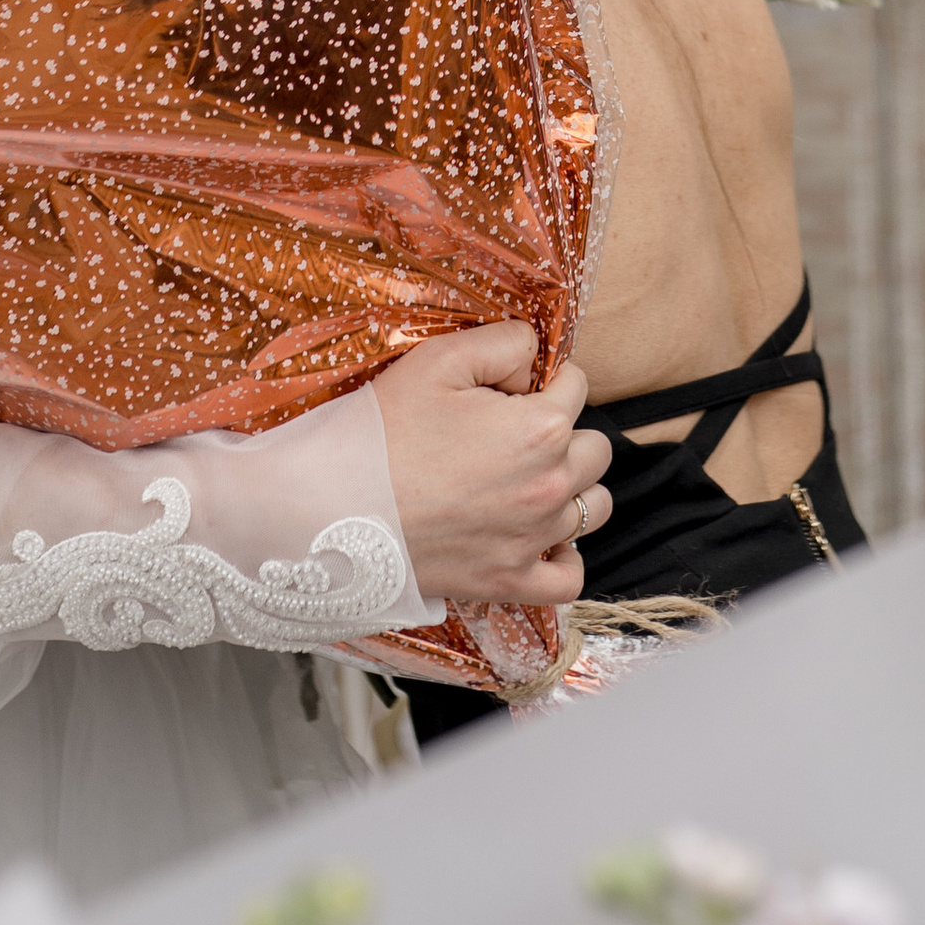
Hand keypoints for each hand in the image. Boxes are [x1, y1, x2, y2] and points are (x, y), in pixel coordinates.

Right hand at [369, 326, 612, 609]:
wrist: (328, 509)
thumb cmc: (380, 432)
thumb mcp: (438, 359)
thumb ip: (505, 343)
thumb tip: (535, 359)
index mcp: (541, 428)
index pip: (576, 385)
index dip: (540, 379)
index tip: (501, 389)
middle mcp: (550, 487)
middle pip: (595, 447)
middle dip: (563, 430)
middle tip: (508, 432)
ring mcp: (532, 540)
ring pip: (593, 507)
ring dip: (571, 488)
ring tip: (522, 479)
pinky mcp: (509, 582)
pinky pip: (569, 577)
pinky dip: (563, 556)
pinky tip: (538, 535)